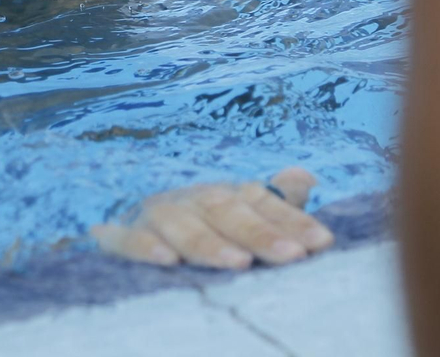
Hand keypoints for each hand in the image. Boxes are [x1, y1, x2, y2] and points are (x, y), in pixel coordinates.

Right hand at [91, 166, 333, 269]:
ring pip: (181, 225)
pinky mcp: (117, 234)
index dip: (292, 220)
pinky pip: (126, 239)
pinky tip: (166, 260)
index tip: (323, 243)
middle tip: (292, 255)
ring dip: (209, 243)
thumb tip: (307, 177)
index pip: (261, 203)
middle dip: (260, 233)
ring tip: (239, 263)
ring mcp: (153, 215)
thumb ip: (271, 204)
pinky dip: (143, 246)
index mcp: (221, 196)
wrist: (124, 225)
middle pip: (226, 211)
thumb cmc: (195, 227)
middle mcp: (189, 200)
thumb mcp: (233, 214)